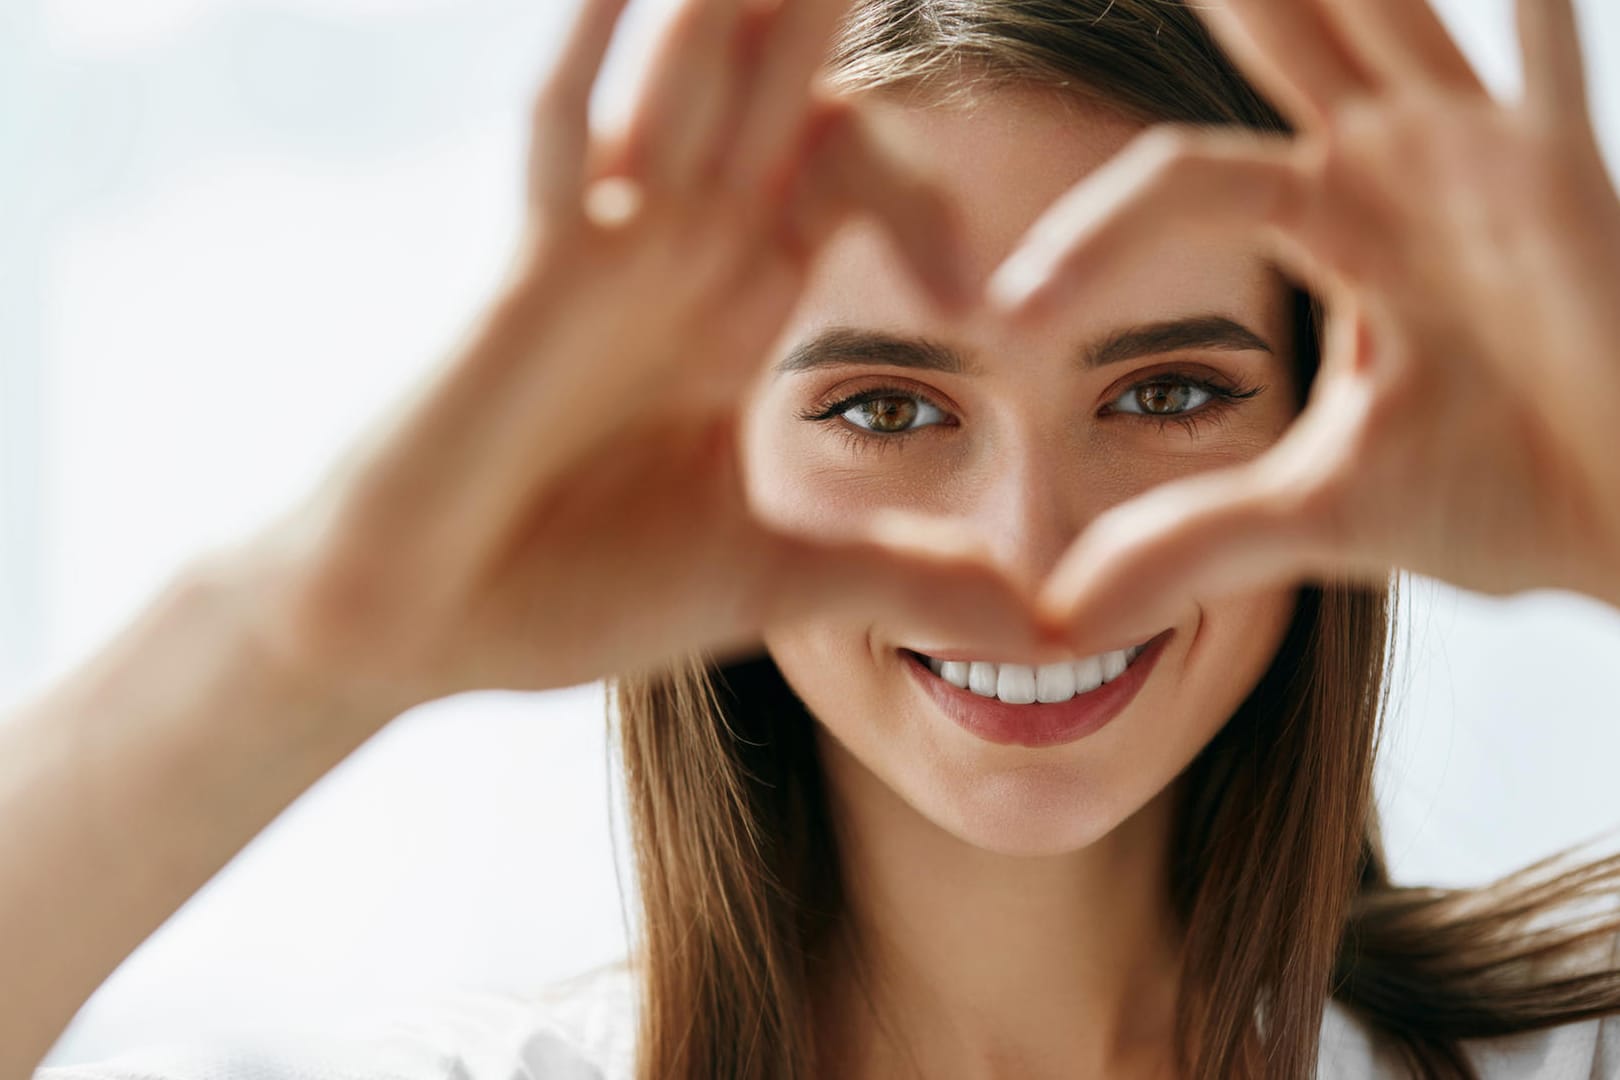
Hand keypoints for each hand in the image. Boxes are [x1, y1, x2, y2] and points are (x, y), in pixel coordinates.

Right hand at [223, 0, 1053, 705]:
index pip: (844, 174)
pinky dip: (598, 55)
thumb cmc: (572, 593)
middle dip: (823, 9)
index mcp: (737, 307)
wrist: (424, 628)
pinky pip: (564, 136)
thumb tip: (1038, 627)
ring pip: (684, 80)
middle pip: (772, 90)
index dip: (921, 184)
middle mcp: (678, 253)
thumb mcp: (774, 582)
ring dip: (735, 2)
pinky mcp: (532, 277)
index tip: (979, 289)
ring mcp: (604, 251)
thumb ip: (902, 578)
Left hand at [985, 0, 1619, 653]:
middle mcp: (1397, 165)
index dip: (1091, 238)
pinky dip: (1538, 2)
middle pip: (1278, 34)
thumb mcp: (1319, 515)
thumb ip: (1188, 542)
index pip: (1179, 182)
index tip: (1006, 319)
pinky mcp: (1568, 175)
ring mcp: (1485, 155)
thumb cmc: (1509, 495)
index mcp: (1331, 224)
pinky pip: (1549, 57)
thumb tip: (1056, 618)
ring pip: (1385, 13)